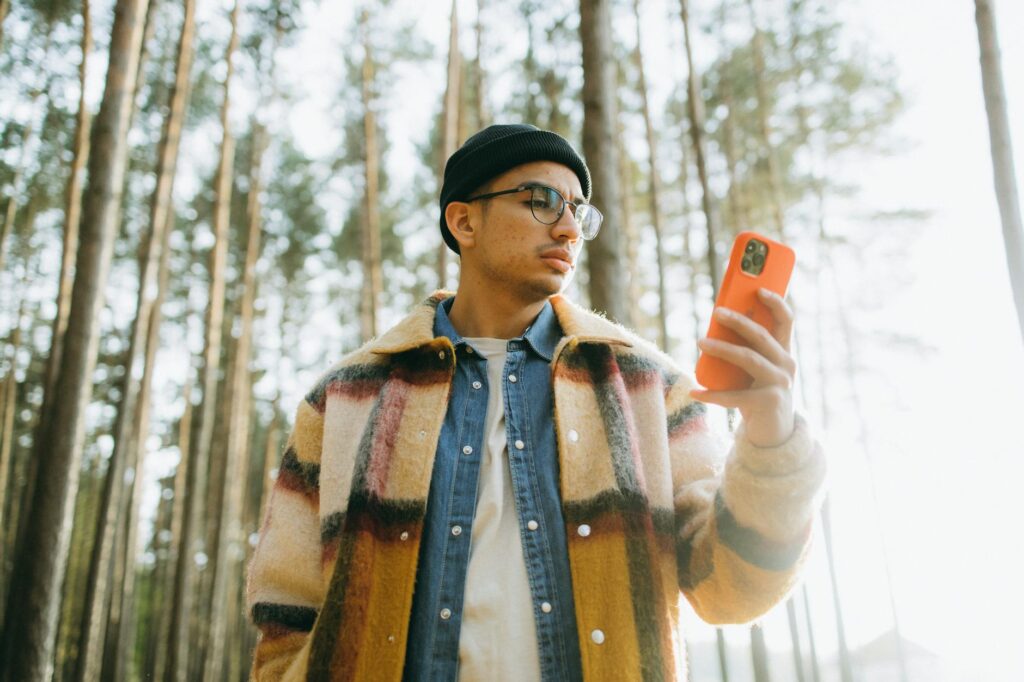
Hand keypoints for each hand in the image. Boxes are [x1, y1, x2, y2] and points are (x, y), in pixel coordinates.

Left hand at [689, 288, 796, 447]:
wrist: (774, 434)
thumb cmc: (759, 395)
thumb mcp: (756, 371)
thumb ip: (745, 351)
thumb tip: (715, 327)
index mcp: (784, 352)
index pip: (786, 321)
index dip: (776, 302)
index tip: (759, 289)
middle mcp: (786, 365)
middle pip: (762, 336)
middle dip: (739, 321)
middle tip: (716, 312)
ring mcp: (780, 384)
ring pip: (749, 358)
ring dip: (722, 349)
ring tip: (700, 342)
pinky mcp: (768, 403)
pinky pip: (735, 396)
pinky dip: (712, 394)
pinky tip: (695, 391)